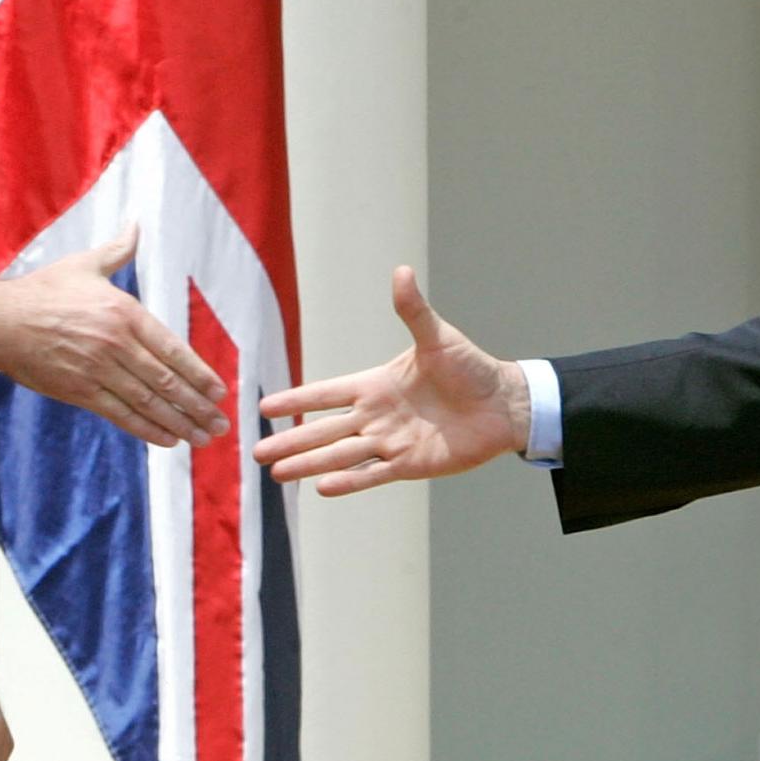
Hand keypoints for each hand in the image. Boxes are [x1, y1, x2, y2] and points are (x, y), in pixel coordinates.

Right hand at [0, 227, 228, 448]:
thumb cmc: (43, 291)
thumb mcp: (84, 264)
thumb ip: (118, 250)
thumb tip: (136, 224)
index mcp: (124, 312)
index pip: (172, 349)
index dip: (199, 374)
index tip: (219, 392)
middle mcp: (116, 344)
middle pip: (166, 381)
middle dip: (197, 406)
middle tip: (220, 425)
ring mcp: (98, 370)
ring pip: (147, 402)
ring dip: (179, 422)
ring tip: (203, 438)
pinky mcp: (79, 391)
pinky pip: (120, 414)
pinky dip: (146, 429)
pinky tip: (168, 440)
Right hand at [254, 266, 529, 495]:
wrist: (503, 405)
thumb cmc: (471, 368)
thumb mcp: (437, 337)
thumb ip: (413, 311)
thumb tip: (401, 271)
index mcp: (376, 385)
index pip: (326, 394)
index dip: (296, 400)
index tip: (264, 408)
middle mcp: (377, 416)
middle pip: (324, 431)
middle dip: (291, 441)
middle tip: (256, 453)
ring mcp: (391, 442)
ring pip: (340, 456)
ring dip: (309, 464)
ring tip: (278, 475)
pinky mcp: (410, 464)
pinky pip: (372, 474)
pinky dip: (348, 482)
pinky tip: (322, 488)